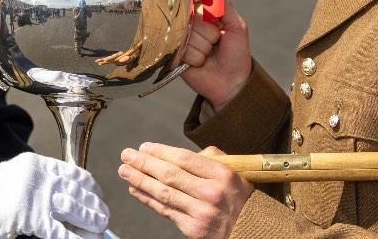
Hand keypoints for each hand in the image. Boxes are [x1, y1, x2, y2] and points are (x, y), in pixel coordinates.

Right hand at [0, 152, 109, 238]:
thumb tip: (66, 190)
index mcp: (36, 164)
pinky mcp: (30, 217)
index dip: (91, 186)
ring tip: (100, 228)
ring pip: (74, 209)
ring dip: (91, 221)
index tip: (98, 195)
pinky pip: (60, 231)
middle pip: (78, 190)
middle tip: (103, 215)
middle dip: (95, 205)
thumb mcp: (18, 173)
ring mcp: (35, 196)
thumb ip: (41, 177)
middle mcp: (39, 176)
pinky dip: (75, 238)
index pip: (73, 173)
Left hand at [119, 143, 252, 238]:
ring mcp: (201, 213)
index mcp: (222, 175)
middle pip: (170, 175)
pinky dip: (147, 199)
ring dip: (140, 181)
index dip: (160, 152)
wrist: (253, 231)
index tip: (144, 147)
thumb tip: (182, 153)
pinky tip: (136, 189)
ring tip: (124, 171)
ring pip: (163, 193)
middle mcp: (211, 193)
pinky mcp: (193, 229)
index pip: (184, 159)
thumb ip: (212, 159)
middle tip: (126, 155)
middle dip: (144, 164)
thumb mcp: (236, 173)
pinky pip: (165, 211)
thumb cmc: (242, 199)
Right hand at [181, 0, 251, 110]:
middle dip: (208, 32)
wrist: (232, 82)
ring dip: (203, 47)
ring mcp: (181, 40)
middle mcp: (190, 26)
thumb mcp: (237, 26)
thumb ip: (224, 5)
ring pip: (188, 35)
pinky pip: (183, 50)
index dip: (201, 7)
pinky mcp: (174, 56)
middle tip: (216, 42)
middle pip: (191, 18)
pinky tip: (201, 63)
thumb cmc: (236, 54)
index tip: (208, 15)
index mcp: (204, 16)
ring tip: (209, 54)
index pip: (194, 0)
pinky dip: (196, 58)